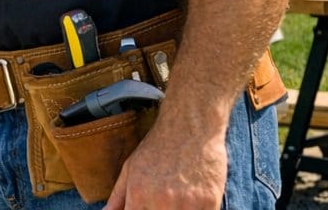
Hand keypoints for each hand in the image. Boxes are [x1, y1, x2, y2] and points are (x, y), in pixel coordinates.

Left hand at [105, 118, 224, 209]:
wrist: (189, 126)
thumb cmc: (158, 147)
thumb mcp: (130, 167)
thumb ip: (118, 196)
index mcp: (138, 193)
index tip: (144, 208)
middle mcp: (161, 200)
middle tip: (161, 202)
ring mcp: (187, 202)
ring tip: (176, 201)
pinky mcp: (209, 201)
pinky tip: (192, 203)